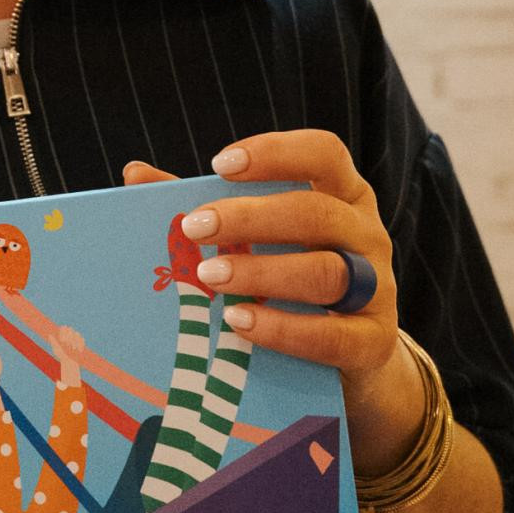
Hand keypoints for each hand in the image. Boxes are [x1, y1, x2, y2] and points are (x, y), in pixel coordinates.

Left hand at [44, 320, 85, 385]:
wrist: (70, 362)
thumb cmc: (61, 356)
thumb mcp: (57, 350)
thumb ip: (54, 342)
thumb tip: (50, 335)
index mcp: (63, 335)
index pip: (63, 328)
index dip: (63, 332)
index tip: (62, 340)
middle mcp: (69, 335)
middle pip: (70, 329)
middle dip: (70, 336)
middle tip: (68, 344)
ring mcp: (76, 338)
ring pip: (77, 334)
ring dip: (75, 341)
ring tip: (73, 349)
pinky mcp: (81, 342)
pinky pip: (82, 339)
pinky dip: (80, 344)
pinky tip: (79, 350)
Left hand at [122, 134, 410, 430]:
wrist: (350, 359)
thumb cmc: (292, 283)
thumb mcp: (259, 240)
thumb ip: (207, 206)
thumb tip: (135, 175)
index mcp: (344, 196)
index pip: (324, 154)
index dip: (276, 153)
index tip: (219, 164)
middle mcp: (367, 235)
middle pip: (316, 213)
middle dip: (252, 217)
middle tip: (195, 227)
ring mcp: (378, 289)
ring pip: (327, 272)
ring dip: (263, 273)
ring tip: (209, 276)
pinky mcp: (373, 342)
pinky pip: (332, 335)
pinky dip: (283, 330)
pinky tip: (239, 323)